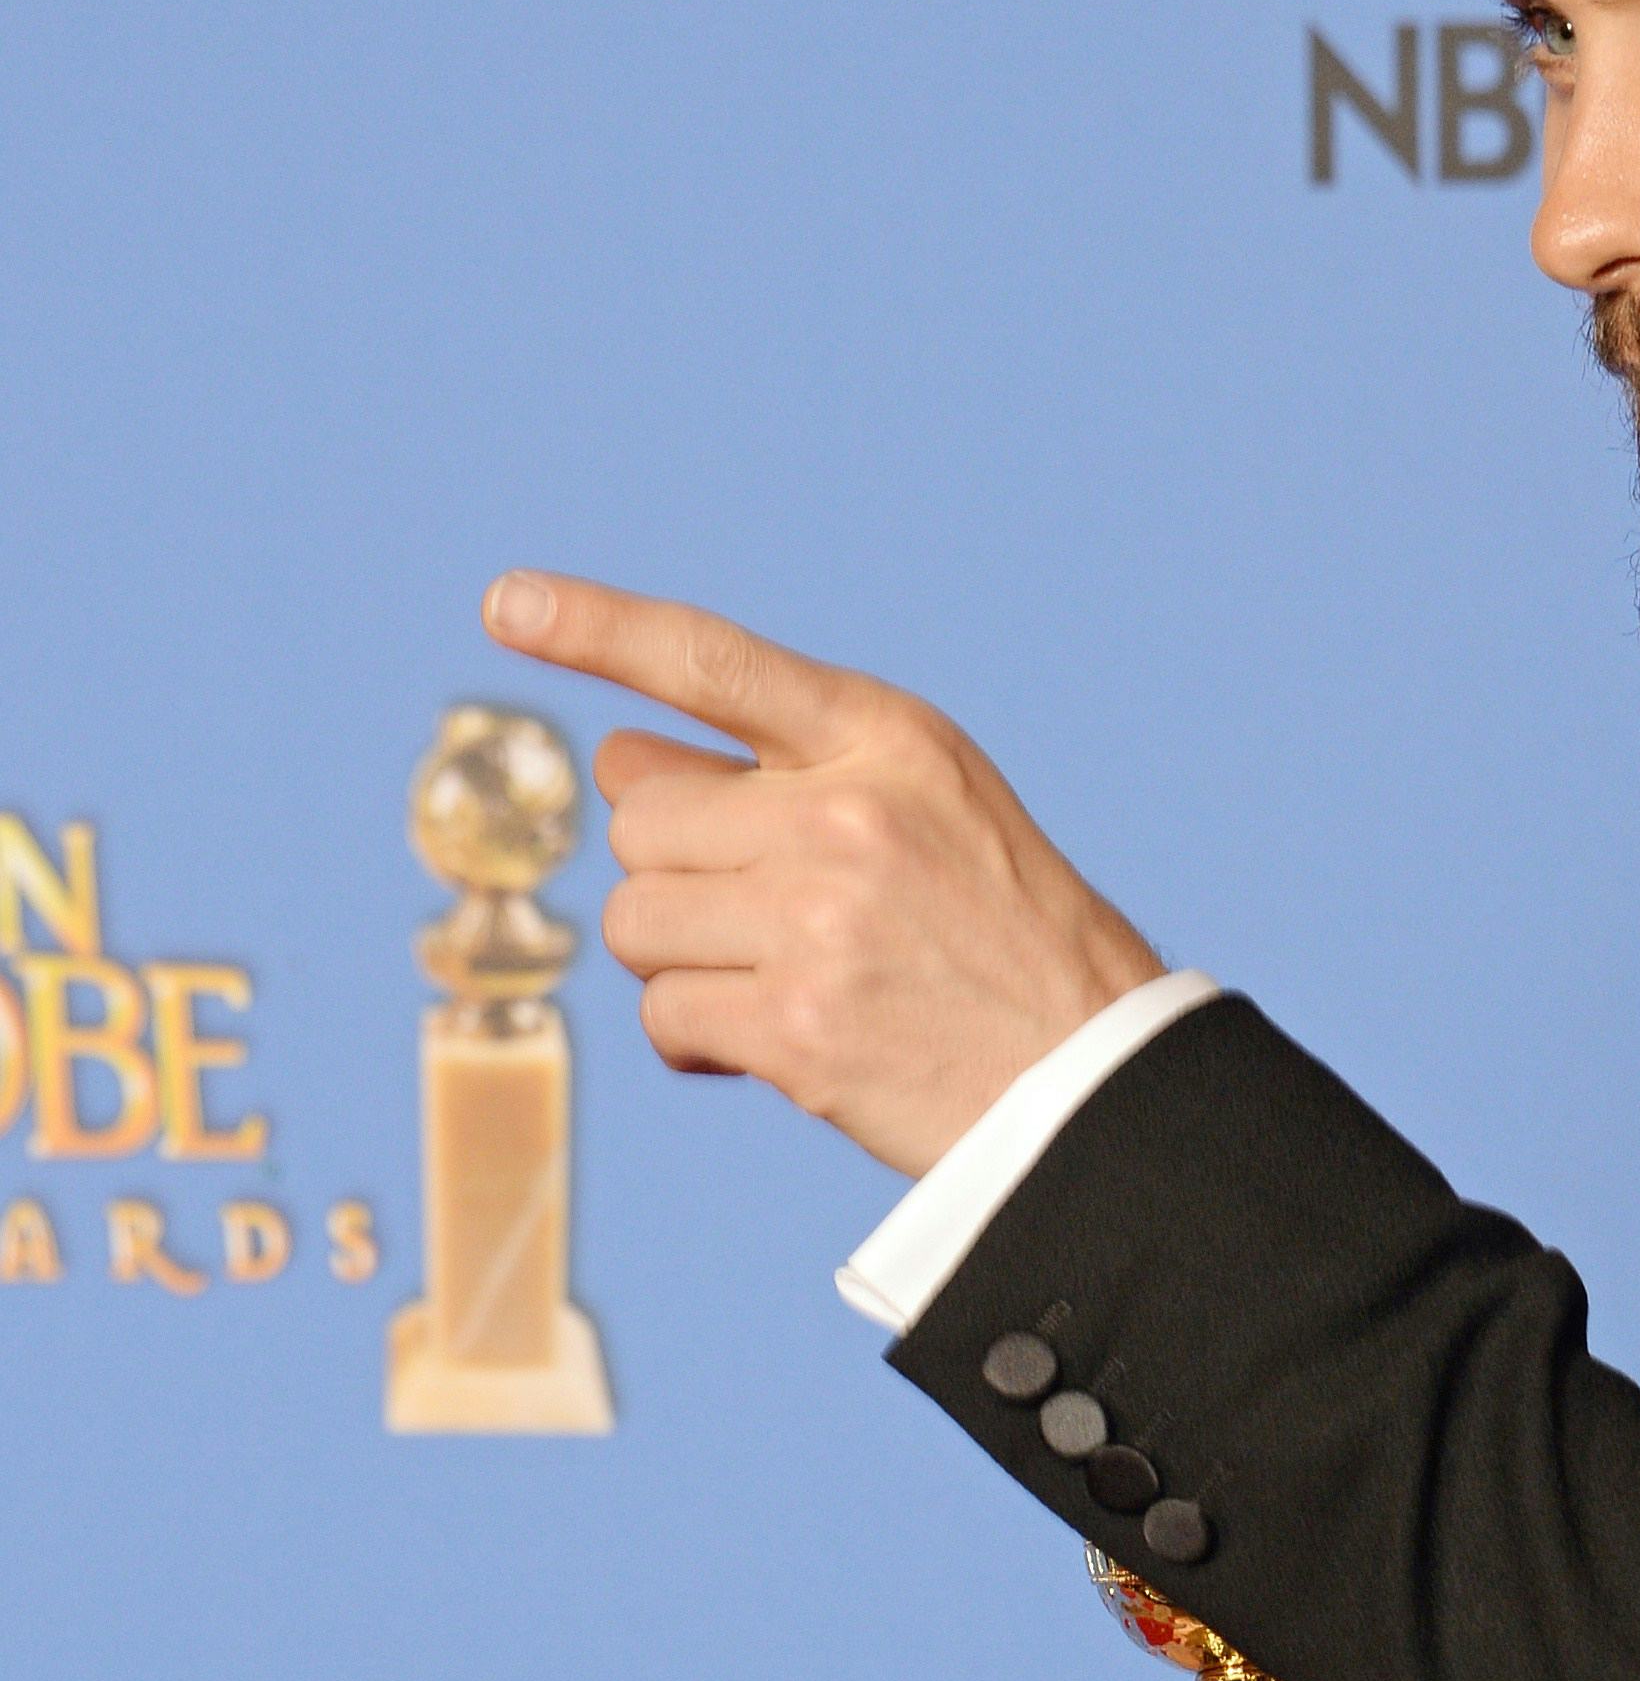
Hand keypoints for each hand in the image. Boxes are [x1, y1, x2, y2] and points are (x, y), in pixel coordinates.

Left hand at [475, 570, 1162, 1174]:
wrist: (1092, 1078)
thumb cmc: (999, 942)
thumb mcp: (927, 810)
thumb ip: (785, 774)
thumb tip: (619, 759)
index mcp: (884, 738)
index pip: (711, 660)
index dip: (598, 627)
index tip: (507, 602)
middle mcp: (845, 815)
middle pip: (641, 822)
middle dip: (674, 879)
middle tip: (758, 924)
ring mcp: (816, 921)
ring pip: (635, 923)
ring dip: (681, 965)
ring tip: (776, 986)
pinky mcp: (795, 1027)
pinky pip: (664, 1016)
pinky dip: (696, 1042)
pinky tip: (768, 1050)